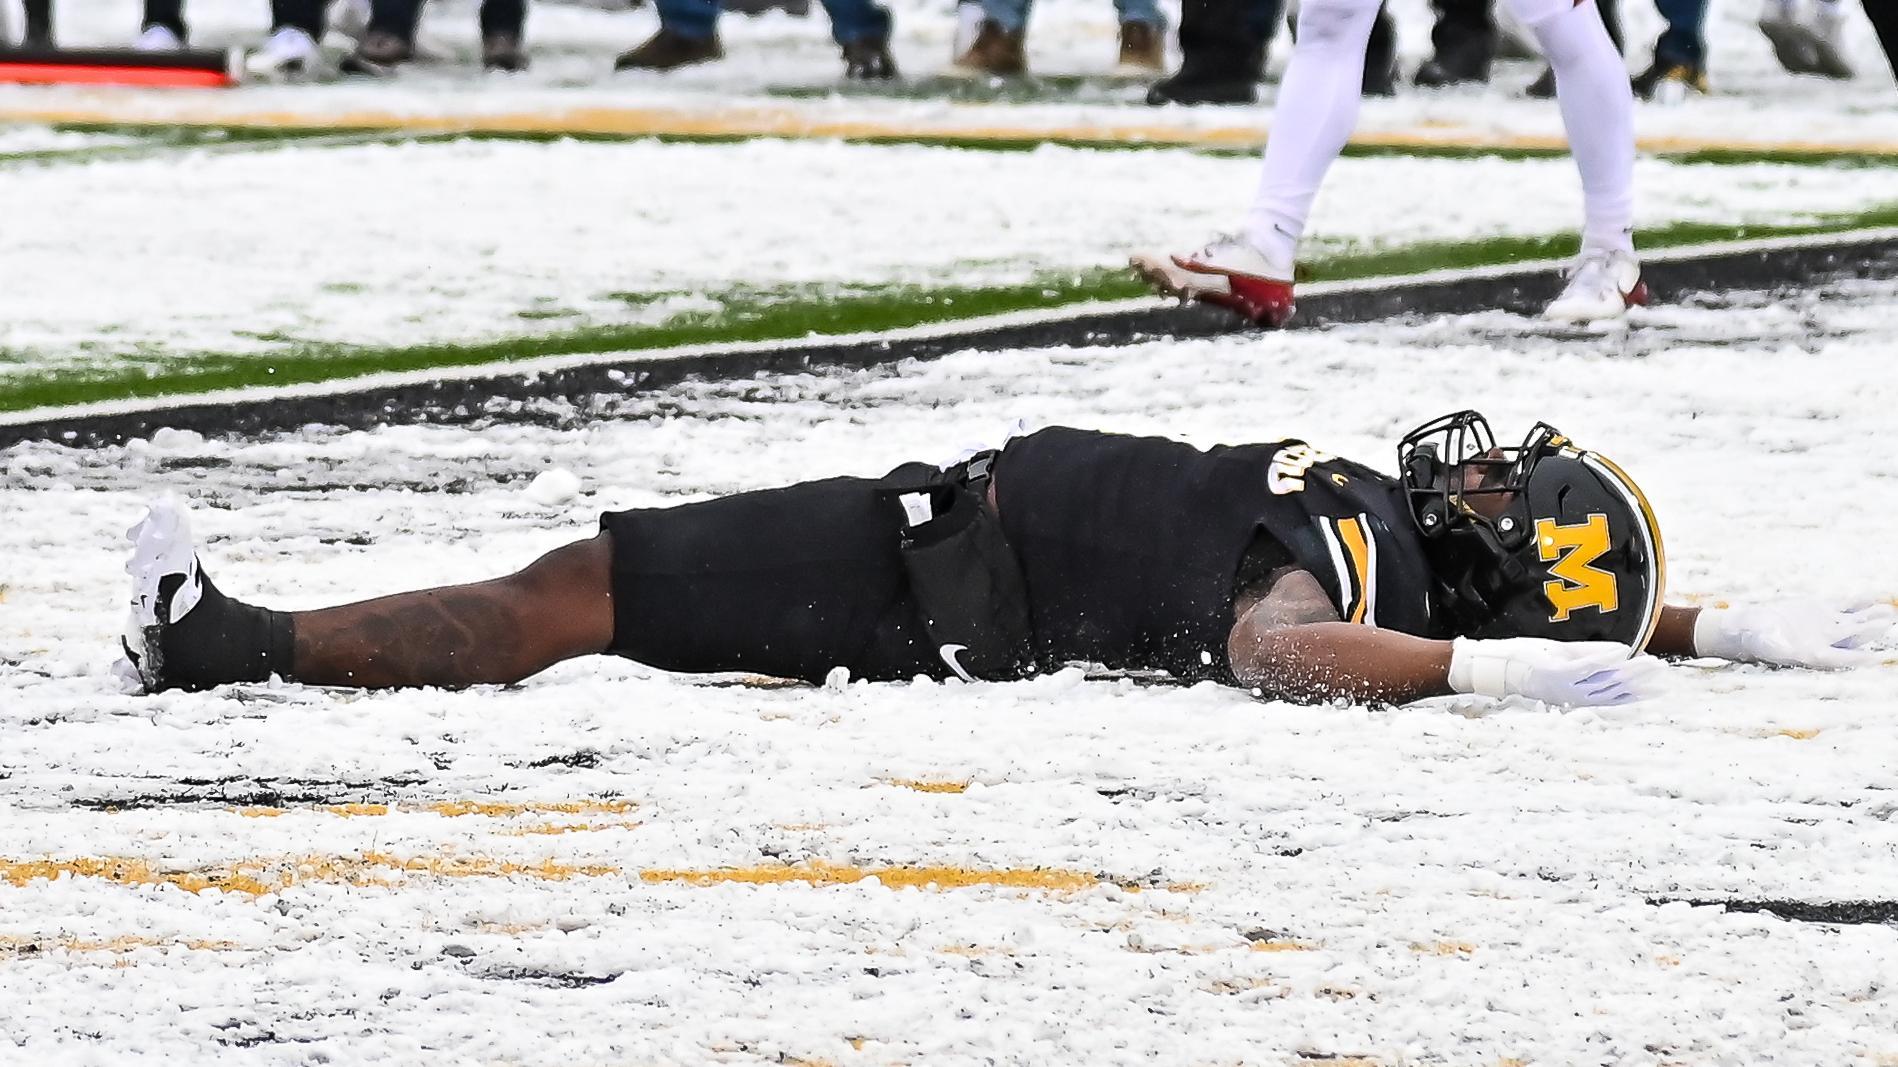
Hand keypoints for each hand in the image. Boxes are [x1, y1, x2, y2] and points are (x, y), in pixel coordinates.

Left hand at [1448, 637, 1662, 706]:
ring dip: (1630, 671)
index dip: (1639, 693)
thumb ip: (1592, 655)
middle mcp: (1574, 695)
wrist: (1500, 666)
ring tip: (1651, 663)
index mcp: (1577, 694)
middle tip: (1665, 674)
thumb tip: (1622, 651)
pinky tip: (1622, 652)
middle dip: (1642, 682)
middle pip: (1615, 690)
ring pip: (1605, 680)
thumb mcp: (1565, 657)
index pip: (1614, 697)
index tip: (1662, 688)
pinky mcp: (1556, 673)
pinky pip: (1586, 666)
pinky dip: (1604, 659)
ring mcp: (1565, 686)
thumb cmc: (1530, 660)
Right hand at [1692, 600, 1895, 668]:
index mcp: (1813, 654)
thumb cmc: (1755, 638)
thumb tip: (1785, 646)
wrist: (1751, 626)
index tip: (1876, 658)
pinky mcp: (1822, 610)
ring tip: (1887, 611)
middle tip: (1885, 623)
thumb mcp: (1764, 641)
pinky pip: (1846, 606)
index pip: (1840, 658)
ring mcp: (1826, 626)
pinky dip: (1859, 603)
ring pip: (1854, 622)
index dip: (1857, 658)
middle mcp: (1824, 642)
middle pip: (1852, 638)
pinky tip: (1873, 598)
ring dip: (1870, 617)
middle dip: (1869, 631)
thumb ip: (1777, 643)